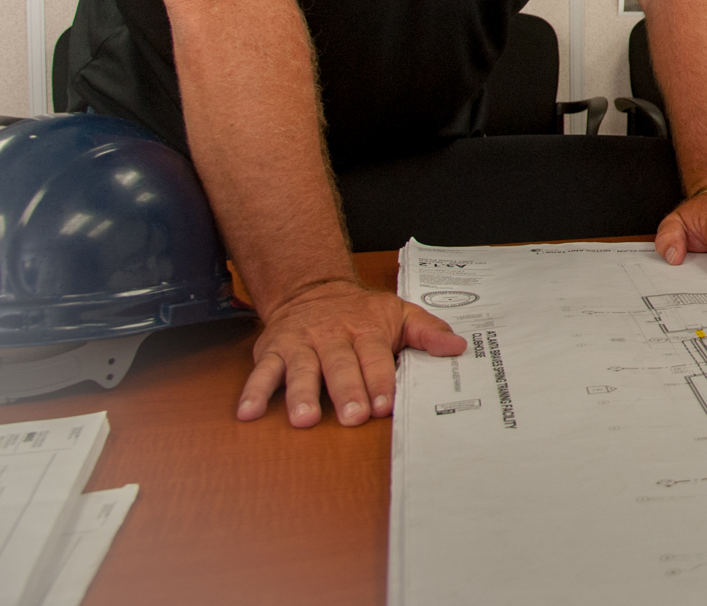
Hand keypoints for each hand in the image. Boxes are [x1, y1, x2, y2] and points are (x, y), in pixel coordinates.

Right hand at [237, 278, 465, 427]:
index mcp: (366, 329)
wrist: (314, 288)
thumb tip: (457, 347)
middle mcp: (332, 336)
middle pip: (340, 365)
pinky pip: (262, 371)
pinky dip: (254, 391)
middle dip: (346, 391)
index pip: (375, 357)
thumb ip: (429, 331)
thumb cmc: (363, 312)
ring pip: (301, 369)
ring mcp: (301, 343)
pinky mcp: (273, 350)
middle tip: (352, 416)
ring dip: (301, 394)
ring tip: (304, 419)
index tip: (384, 405)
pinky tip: (248, 412)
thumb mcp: (400, 313)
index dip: (379, 381)